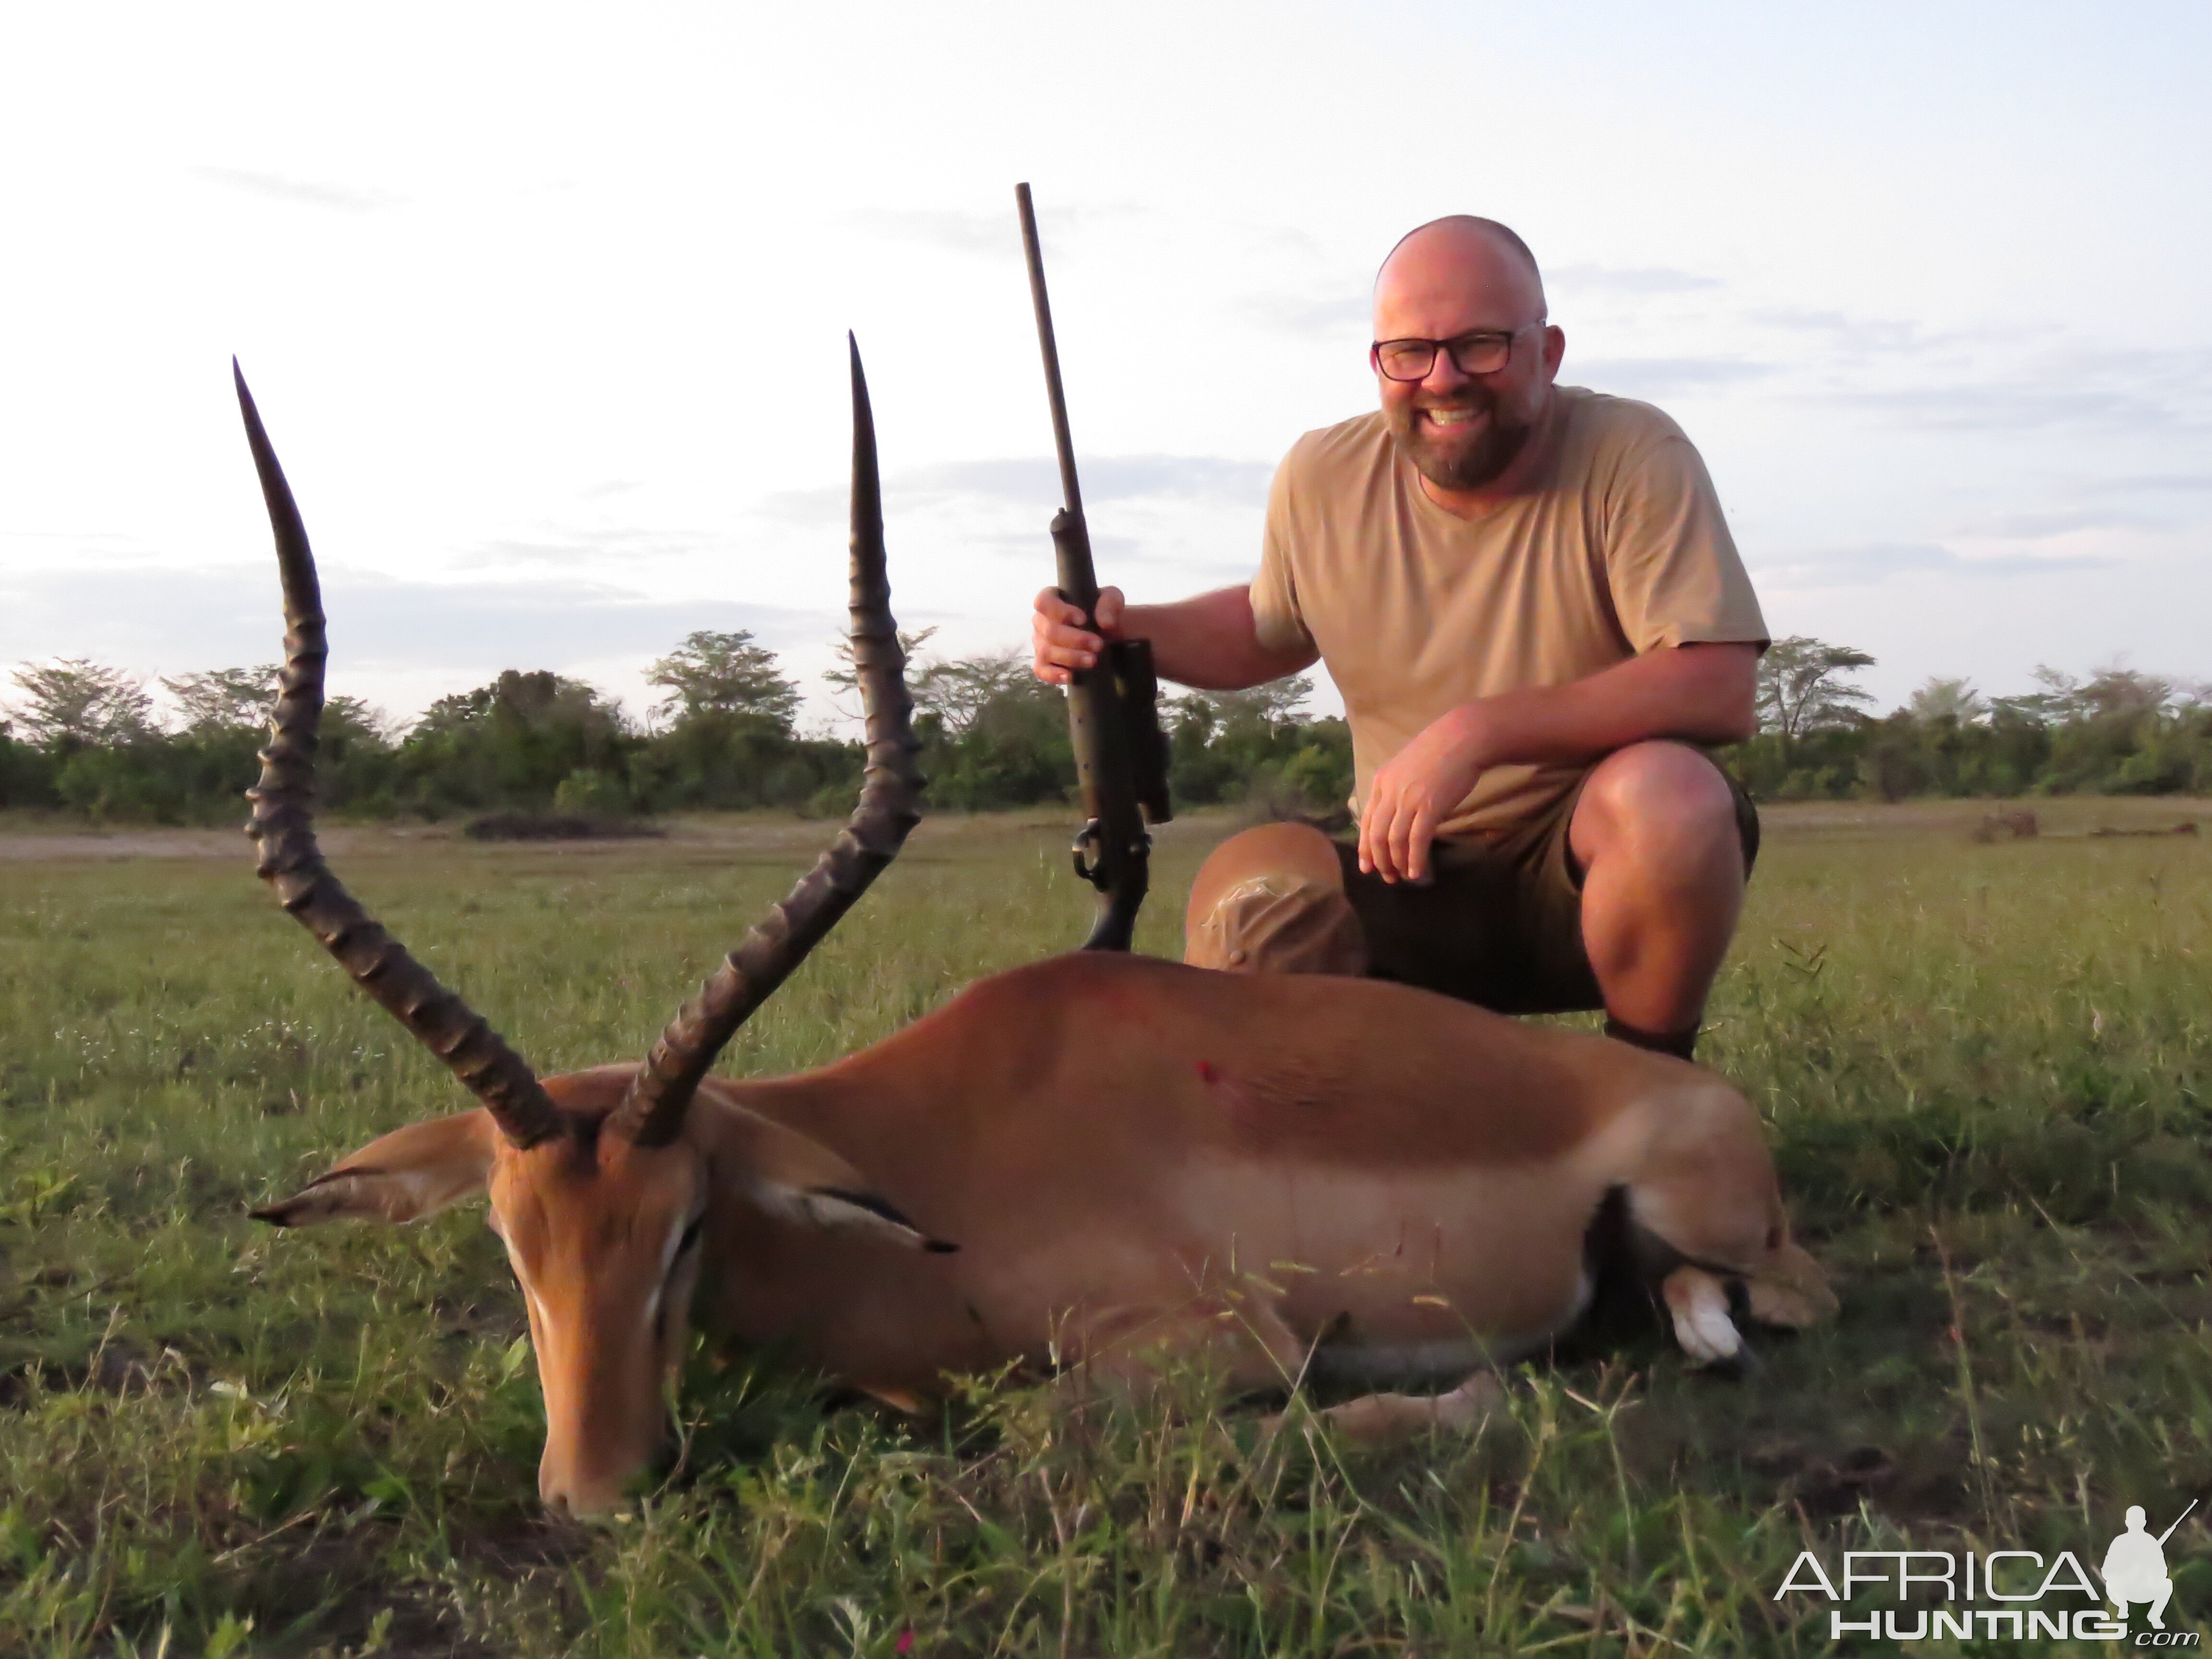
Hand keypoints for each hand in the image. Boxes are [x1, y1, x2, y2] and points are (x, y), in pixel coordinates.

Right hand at [1031, 585, 1125, 685]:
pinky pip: (1041, 670)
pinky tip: (1069, 676)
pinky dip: (1053, 675)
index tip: (1083, 620)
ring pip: (1046, 652)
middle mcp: (1041, 620)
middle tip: (1098, 645)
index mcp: (1051, 599)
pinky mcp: (1043, 661)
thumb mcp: (1112, 600)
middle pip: (1049, 631)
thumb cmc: (1102, 611)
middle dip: (1075, 640)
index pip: (1044, 601)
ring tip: (1092, 660)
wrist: (1105, 633)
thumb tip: (1105, 623)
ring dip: (1071, 657)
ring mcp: (1040, 642)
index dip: (1060, 611)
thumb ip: (1109, 605)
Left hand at [1358, 705, 1489, 883]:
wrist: (1463, 738)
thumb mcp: (1406, 767)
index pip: (1366, 821)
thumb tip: (1396, 813)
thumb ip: (1397, 788)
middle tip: (1386, 876)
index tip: (1366, 866)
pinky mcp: (1430, 806)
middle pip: (1376, 835)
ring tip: (1402, 877)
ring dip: (1396, 863)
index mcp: (1381, 782)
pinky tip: (1417, 872)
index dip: (1365, 847)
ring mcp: (1409, 800)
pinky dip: (1415, 859)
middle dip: (1379, 860)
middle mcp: (1389, 792)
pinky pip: (1416, 839)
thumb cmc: (1439, 751)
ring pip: (1394, 840)